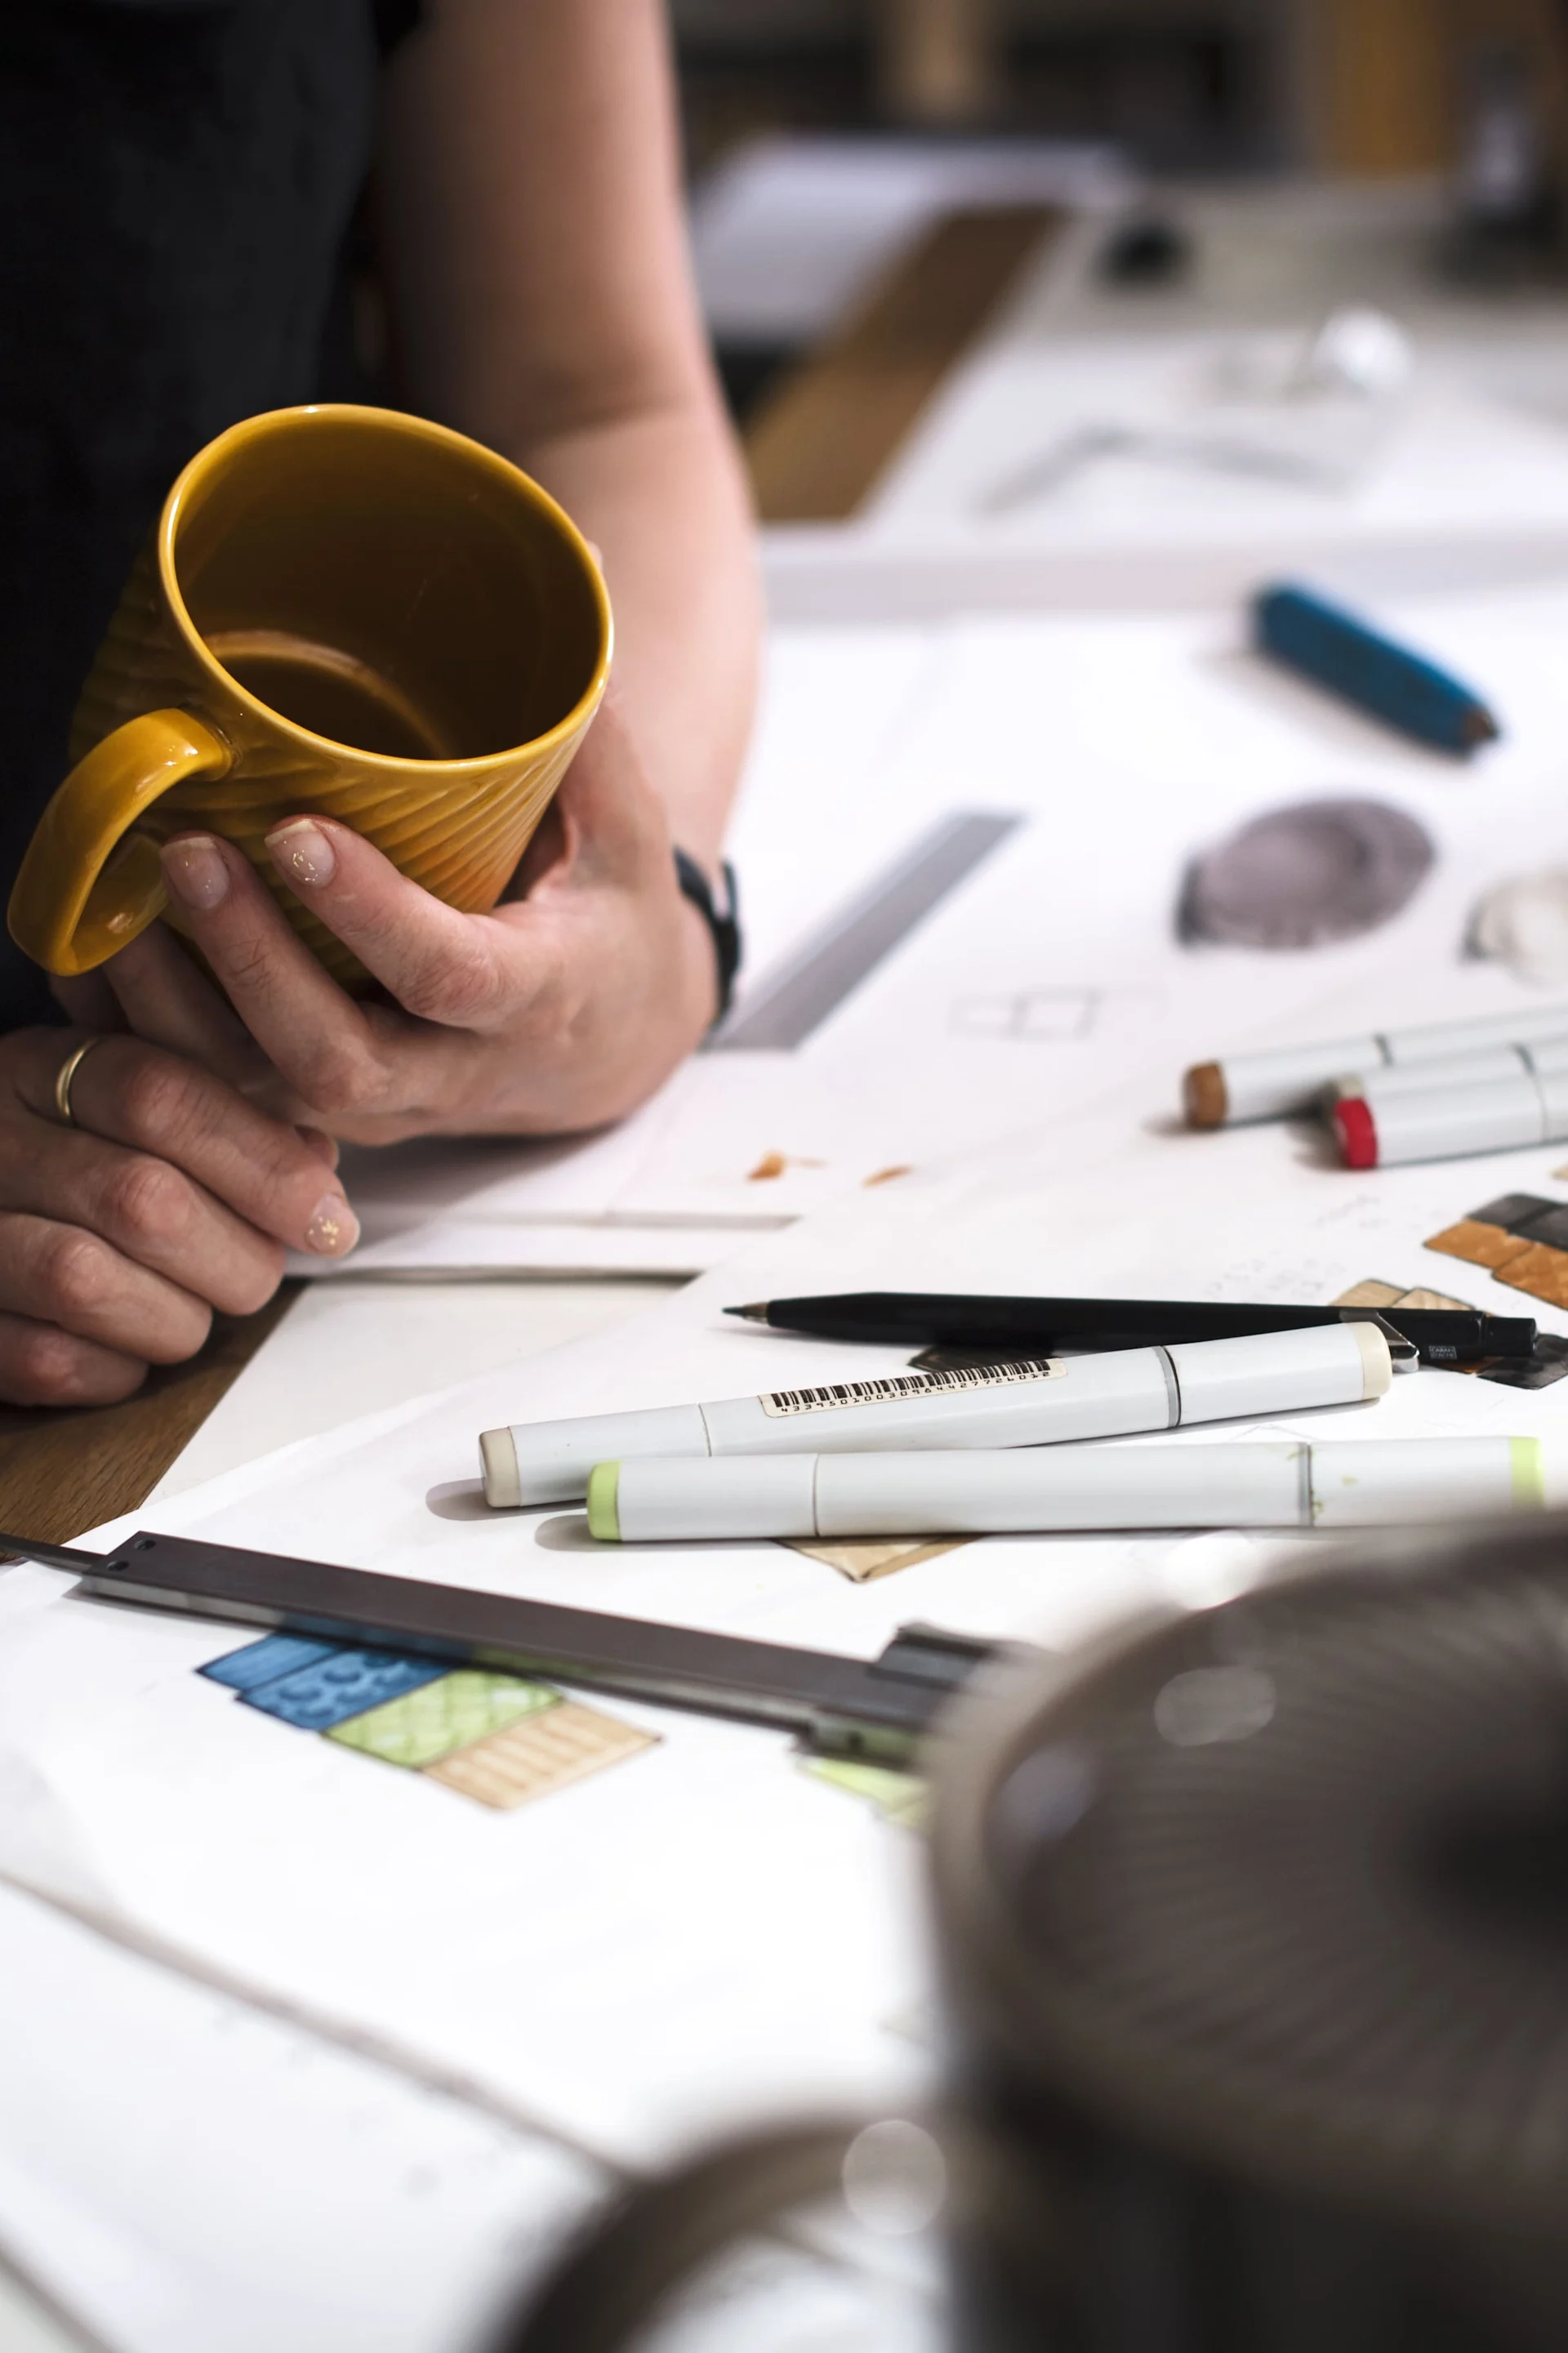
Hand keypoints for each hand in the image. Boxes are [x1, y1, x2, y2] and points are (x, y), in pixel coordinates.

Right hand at [0, 1029, 359, 1405]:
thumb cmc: (60, 1169)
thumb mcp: (126, 1113)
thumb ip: (222, 1124)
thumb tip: (315, 1171)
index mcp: (39, 1071)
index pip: (161, 1096)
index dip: (264, 1164)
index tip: (327, 1216)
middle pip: (142, 1199)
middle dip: (236, 1256)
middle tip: (256, 1273)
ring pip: (90, 1283)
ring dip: (177, 1317)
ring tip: (190, 1310)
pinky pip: (51, 1361)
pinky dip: (116, 1369)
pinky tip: (129, 1348)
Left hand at [82, 699, 719, 1145]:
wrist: (612, 1046)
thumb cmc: (610, 919)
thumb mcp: (625, 826)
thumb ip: (587, 713)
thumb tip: (571, 561)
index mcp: (543, 995)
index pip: (451, 975)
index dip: (371, 914)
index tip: (296, 831)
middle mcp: (457, 1071)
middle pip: (335, 1055)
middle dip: (248, 962)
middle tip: (187, 853)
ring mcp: (387, 1107)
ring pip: (266, 1092)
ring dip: (178, 1006)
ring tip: (130, 891)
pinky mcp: (332, 1114)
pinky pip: (229, 1098)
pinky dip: (158, 1032)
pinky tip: (111, 952)